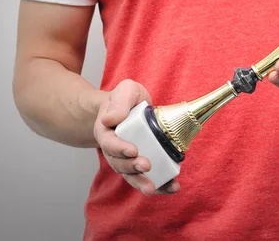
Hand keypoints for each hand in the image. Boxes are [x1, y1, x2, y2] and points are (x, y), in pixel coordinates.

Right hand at [93, 79, 179, 195]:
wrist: (129, 107)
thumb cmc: (126, 99)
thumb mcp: (125, 91)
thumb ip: (120, 102)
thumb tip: (110, 119)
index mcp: (106, 132)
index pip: (109, 144)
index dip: (119, 149)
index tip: (133, 150)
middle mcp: (114, 150)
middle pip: (119, 164)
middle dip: (132, 167)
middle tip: (146, 166)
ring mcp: (127, 159)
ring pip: (131, 175)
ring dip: (142, 183)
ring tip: (154, 188)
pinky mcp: (141, 163)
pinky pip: (147, 177)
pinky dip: (159, 184)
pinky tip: (172, 187)